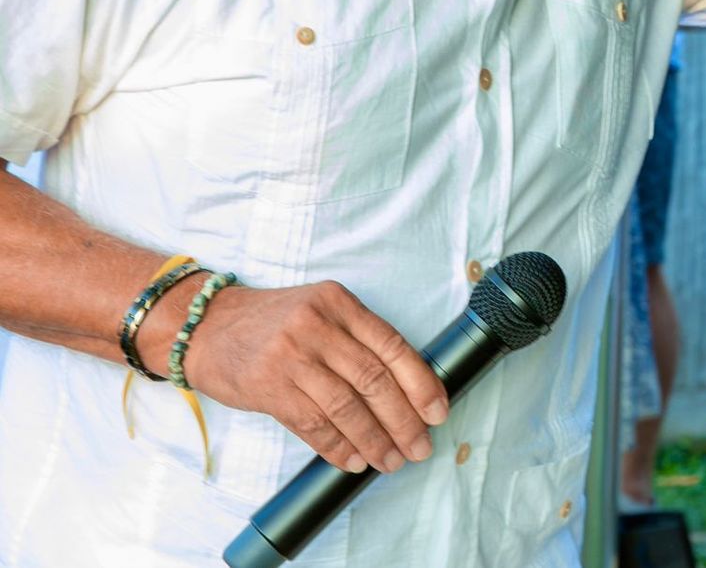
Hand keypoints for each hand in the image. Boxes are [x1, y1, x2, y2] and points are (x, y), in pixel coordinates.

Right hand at [142, 280, 448, 474]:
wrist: (208, 327)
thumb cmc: (275, 322)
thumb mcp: (321, 310)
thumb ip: (357, 337)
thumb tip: (408, 385)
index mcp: (340, 303)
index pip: (393, 346)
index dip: (421, 382)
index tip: (439, 411)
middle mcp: (318, 327)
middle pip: (374, 380)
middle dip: (404, 419)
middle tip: (420, 446)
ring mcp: (291, 357)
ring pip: (346, 407)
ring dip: (374, 439)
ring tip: (391, 460)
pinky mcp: (268, 388)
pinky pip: (312, 424)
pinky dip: (338, 446)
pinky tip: (354, 460)